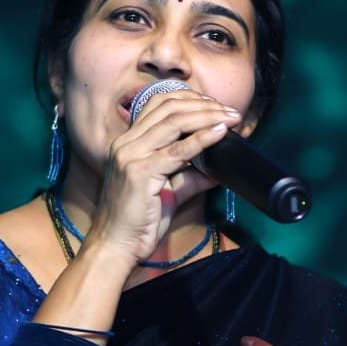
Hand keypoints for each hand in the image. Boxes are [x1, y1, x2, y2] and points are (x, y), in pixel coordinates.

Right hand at [87, 91, 239, 263]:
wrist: (115, 246)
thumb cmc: (137, 222)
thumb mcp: (167, 192)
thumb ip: (190, 176)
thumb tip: (219, 168)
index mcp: (128, 143)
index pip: (158, 104)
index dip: (189, 99)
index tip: (215, 105)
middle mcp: (126, 143)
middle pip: (168, 107)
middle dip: (204, 105)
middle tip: (231, 111)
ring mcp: (130, 155)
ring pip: (174, 122)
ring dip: (207, 116)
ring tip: (230, 118)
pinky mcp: (139, 172)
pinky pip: (177, 151)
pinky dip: (201, 139)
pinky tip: (219, 133)